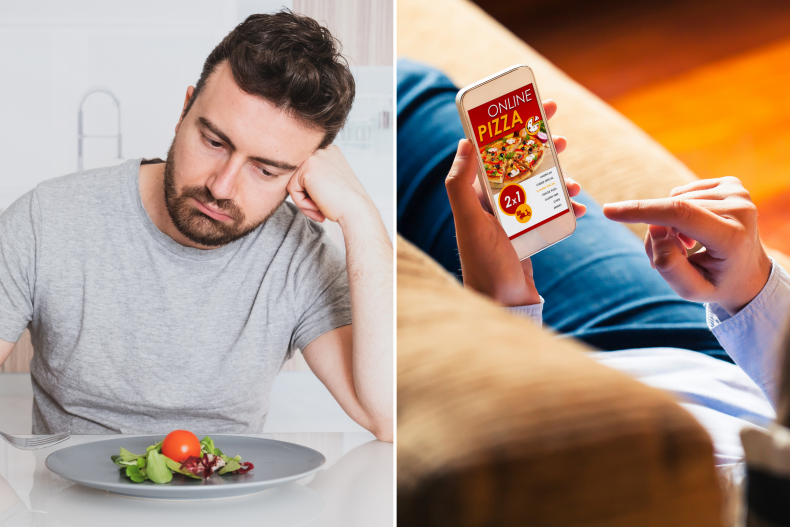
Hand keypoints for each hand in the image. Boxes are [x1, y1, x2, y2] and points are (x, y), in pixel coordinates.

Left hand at [287, 145, 374, 223]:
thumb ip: (317, 178)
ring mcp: (315, 157)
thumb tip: (299, 183)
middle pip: (300, 176)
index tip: (325, 204)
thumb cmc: (346, 204)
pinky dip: (302, 203)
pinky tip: (318, 208)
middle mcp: (323, 150)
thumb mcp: (332, 183)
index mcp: (331, 152)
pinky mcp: (307, 169)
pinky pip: (292, 189)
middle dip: (307, 196)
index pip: (308, 172)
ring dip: (304, 201)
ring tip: (320, 210)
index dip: (313, 192)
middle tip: (320, 210)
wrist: (356, 212)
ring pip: (295, 183)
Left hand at [445, 100, 586, 305]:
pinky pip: (549, 213)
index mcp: (475, 195)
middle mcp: (491, 204)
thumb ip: (460, 184)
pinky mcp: (527, 235)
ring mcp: (510, 219)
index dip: (510, 128)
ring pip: (538, 186)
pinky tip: (580, 209)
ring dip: (557, 178)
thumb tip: (464, 141)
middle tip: (560, 132)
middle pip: (519, 164)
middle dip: (539, 147)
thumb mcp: (470, 222)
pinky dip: (566, 208)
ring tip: (574, 180)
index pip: (492, 151)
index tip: (530, 109)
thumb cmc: (485, 265)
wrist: (503, 305)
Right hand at [603, 177, 771, 314]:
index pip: (680, 215)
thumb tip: (655, 228)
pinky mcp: (732, 184)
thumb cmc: (716, 283)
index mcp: (733, 238)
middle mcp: (741, 209)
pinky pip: (683, 192)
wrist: (748, 272)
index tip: (609, 211)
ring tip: (688, 244)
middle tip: (676, 255)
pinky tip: (697, 228)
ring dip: (670, 223)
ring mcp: (738, 193)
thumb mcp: (690, 290)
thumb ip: (668, 264)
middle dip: (658, 232)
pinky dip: (680, 211)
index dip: (642, 211)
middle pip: (672, 210)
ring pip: (675, 200)